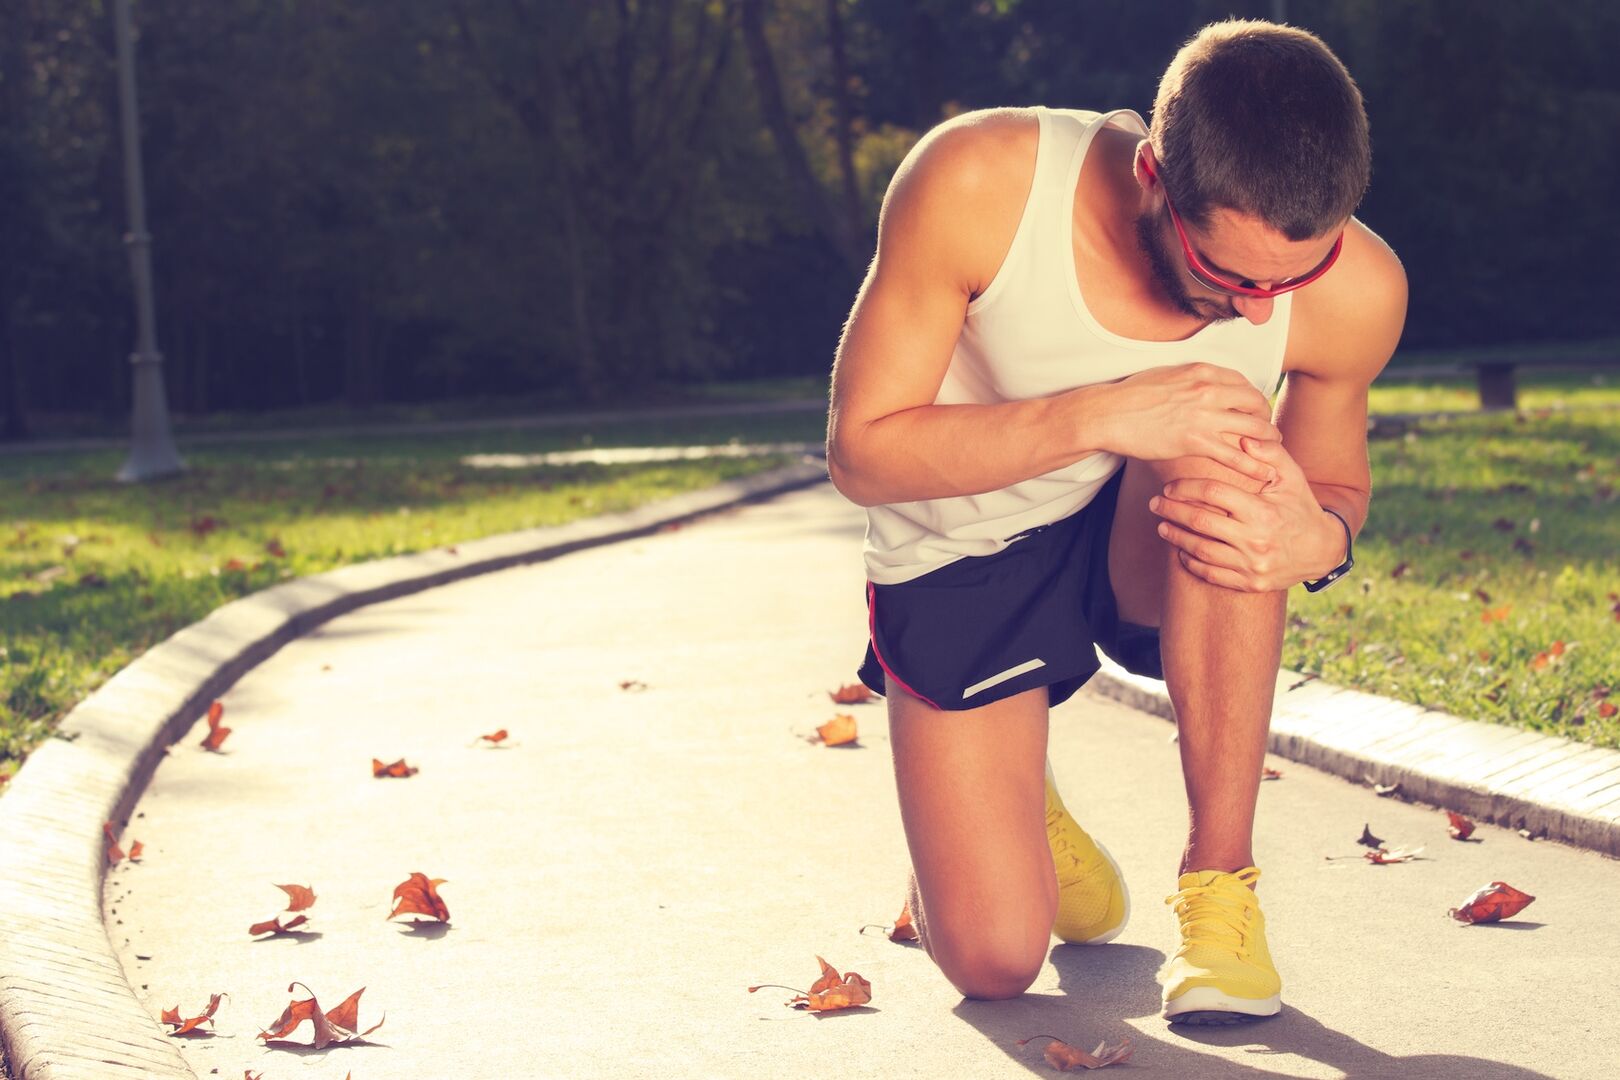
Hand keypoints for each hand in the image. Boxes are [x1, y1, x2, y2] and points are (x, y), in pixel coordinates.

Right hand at [1099, 362, 1283, 487]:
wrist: (1109, 413)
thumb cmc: (1131, 395)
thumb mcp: (1167, 375)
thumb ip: (1190, 379)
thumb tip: (1200, 385)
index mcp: (1202, 371)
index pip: (1243, 382)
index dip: (1253, 398)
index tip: (1255, 410)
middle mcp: (1209, 389)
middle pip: (1255, 403)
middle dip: (1266, 418)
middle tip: (1268, 432)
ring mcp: (1204, 415)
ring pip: (1253, 428)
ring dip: (1267, 441)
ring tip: (1272, 452)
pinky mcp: (1195, 441)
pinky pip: (1235, 455)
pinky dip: (1253, 465)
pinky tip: (1263, 473)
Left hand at [1147, 436, 1345, 591]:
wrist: (1323, 550)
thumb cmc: (1302, 507)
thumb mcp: (1292, 477)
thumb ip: (1270, 454)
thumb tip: (1242, 438)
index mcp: (1263, 511)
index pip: (1213, 493)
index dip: (1186, 487)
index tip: (1170, 486)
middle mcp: (1256, 540)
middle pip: (1200, 522)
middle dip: (1172, 511)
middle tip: (1155, 504)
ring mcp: (1252, 565)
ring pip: (1200, 551)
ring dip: (1176, 537)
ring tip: (1162, 526)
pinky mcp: (1250, 583)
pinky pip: (1212, 574)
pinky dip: (1192, 563)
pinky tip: (1181, 551)